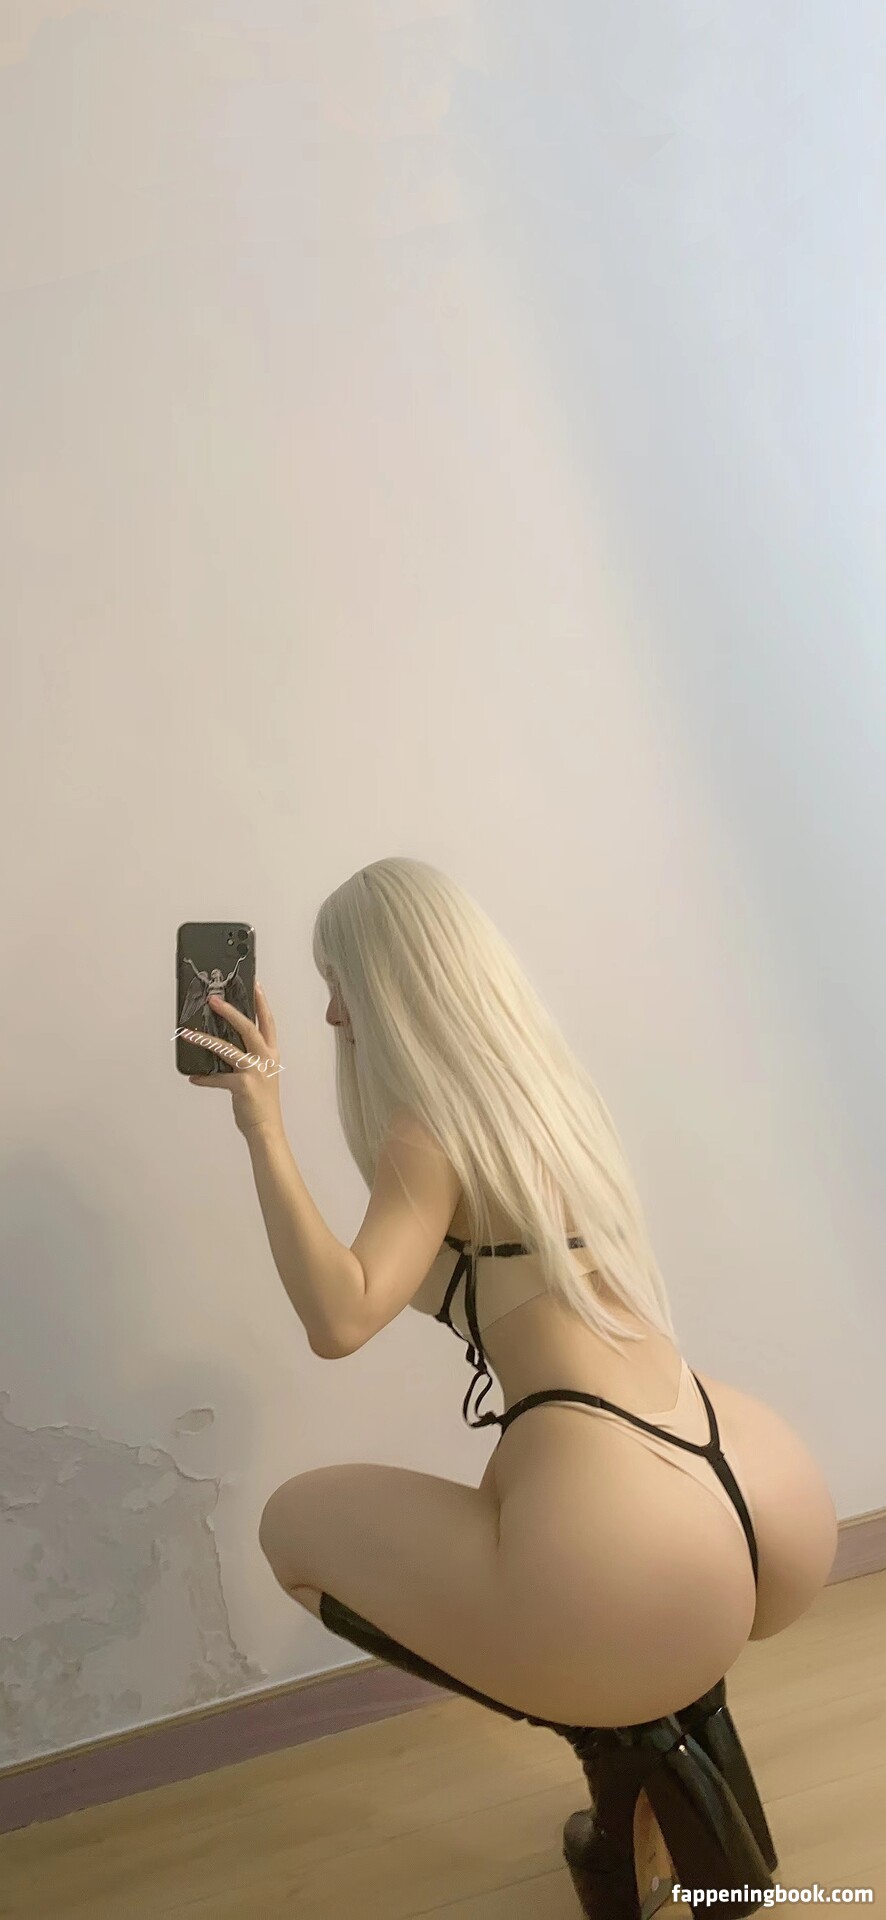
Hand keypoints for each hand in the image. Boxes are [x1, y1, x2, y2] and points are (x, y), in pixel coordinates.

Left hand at [187, 981, 284, 1140]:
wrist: (266, 1128)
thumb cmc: (262, 1103)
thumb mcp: (260, 1075)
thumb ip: (246, 1058)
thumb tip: (222, 1047)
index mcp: (271, 1054)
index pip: (268, 1022)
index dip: (262, 1003)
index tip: (255, 984)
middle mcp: (266, 1059)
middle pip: (248, 1027)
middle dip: (230, 1011)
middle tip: (214, 999)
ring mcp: (255, 1072)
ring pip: (228, 1048)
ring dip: (206, 1039)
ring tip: (189, 1032)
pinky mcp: (243, 1086)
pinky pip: (218, 1078)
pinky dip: (204, 1078)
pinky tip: (193, 1077)